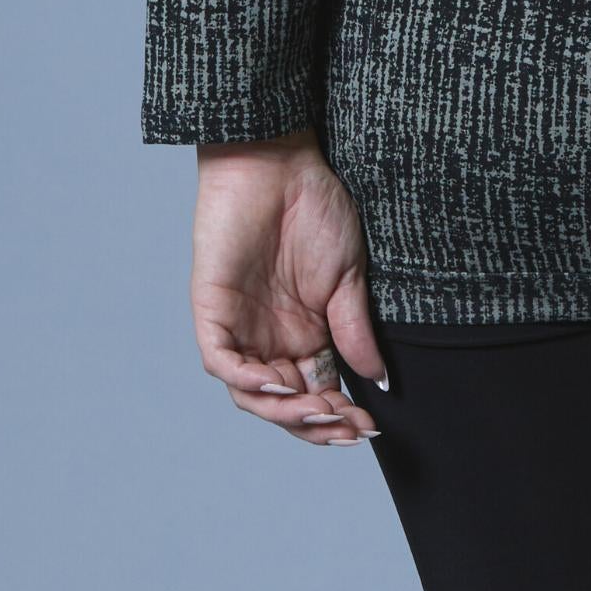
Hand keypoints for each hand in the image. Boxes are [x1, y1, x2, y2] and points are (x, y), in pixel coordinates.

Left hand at [189, 132, 388, 445]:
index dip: (341, 417)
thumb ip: (355, 331)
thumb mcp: (347, 277)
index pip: (319, 393)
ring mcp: (240, 327)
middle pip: (287, 403)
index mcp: (306, 334)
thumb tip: (378, 380)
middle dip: (317, 424)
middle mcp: (271, 338)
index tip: (370, 427)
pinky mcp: (212, 311)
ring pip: (253, 393)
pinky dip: (248, 380)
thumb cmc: (315, 208)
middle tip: (348, 428)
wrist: (277, 161)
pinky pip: (222, 362)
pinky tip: (281, 383)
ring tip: (318, 411)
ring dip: (284, 411)